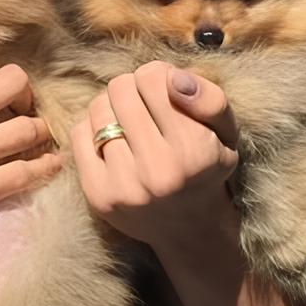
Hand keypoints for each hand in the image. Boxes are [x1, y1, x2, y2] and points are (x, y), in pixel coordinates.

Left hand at [71, 62, 238, 249]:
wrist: (189, 229)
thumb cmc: (207, 169)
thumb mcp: (226, 132)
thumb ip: (209, 99)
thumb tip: (174, 78)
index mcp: (194, 149)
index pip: (153, 78)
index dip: (159, 76)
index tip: (166, 92)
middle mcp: (158, 171)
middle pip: (121, 89)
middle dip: (133, 88)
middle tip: (144, 105)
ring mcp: (124, 186)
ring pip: (97, 109)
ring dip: (111, 107)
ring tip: (129, 122)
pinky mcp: (97, 196)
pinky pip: (78, 134)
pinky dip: (92, 129)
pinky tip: (112, 140)